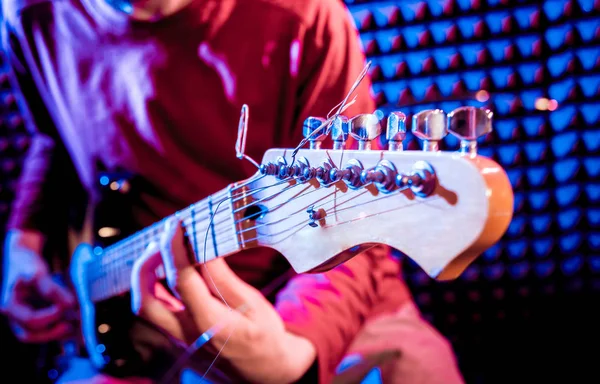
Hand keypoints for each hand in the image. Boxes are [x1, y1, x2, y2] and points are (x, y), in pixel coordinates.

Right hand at [1, 230, 75, 342]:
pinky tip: (71, 324)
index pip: (30, 319)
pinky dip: (56, 328)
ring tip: (74, 326)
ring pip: (37, 335)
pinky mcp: (33, 318)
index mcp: (10, 306)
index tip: (66, 307)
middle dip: (51, 332)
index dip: (50, 316)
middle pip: (29, 334)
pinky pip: (43, 329)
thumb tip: (70, 304)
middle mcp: (14, 316)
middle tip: (70, 326)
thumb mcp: (37, 273)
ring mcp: (22, 319)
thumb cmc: (26, 265)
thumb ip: (52, 289)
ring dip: (55, 333)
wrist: (21, 261)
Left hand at [130, 218, 315, 383]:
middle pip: (147, 300)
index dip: (175, 248)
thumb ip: (223, 279)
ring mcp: (179, 342)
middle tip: (161, 239)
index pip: (182, 280)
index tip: (176, 225)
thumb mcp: (253, 304)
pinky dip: (156, 289)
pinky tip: (168, 272)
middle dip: (146, 265)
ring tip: (161, 252)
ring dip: (147, 277)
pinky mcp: (178, 342)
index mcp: (210, 325)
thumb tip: (204, 250)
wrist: (267, 374)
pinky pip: (158, 313)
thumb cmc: (265, 337)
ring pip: (147, 308)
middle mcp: (187, 336)